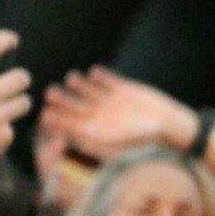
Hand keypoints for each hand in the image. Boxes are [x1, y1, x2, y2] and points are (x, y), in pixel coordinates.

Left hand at [39, 66, 196, 160]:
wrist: (170, 125)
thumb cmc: (145, 138)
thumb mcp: (119, 142)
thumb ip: (98, 139)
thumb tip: (74, 139)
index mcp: (96, 131)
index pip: (70, 124)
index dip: (57, 120)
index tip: (45, 114)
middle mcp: (99, 115)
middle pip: (74, 106)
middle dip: (62, 100)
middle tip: (51, 93)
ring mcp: (110, 101)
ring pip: (87, 90)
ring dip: (78, 84)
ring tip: (72, 78)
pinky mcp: (122, 89)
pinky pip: (106, 79)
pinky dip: (100, 76)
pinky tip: (96, 73)